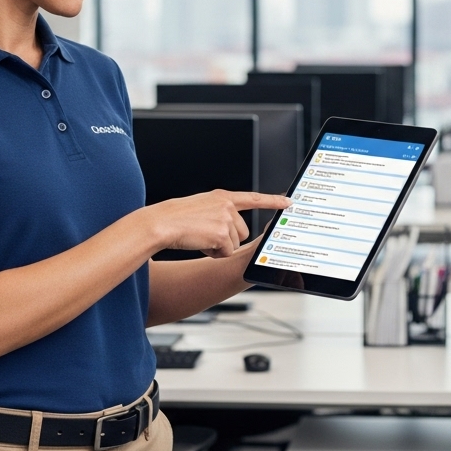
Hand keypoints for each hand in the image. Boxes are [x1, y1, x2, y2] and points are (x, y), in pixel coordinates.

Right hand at [144, 191, 291, 257]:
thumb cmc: (176, 218)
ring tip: (200, 237)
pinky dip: (213, 253)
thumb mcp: (201, 207)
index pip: (253, 198)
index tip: (289, 201)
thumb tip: (229, 229)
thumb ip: (219, 212)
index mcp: (223, 197)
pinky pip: (226, 253)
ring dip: (219, 246)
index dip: (273, 201)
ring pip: (234, 244)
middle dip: (228, 239)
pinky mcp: (223, 234)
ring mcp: (226, 219)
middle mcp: (228, 206)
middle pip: (242, 232)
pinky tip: (200, 244)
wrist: (162, 223)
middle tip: (206, 234)